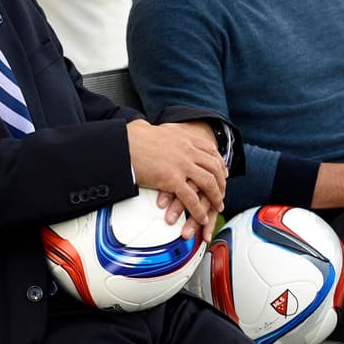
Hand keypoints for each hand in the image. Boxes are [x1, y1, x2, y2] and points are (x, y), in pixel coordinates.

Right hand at [126, 120, 226, 239]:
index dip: (219, 163)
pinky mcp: (172, 179)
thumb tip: (146, 126)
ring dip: (215, 197)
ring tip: (217, 207)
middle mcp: (188, 150)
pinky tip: (202, 217)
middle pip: (214, 167)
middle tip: (222, 194)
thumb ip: (157, 131)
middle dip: (221, 183)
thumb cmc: (131, 137)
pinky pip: (191, 198)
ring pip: (208, 183)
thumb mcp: (152, 128)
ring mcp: (182, 164)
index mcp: (185, 137)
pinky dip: (199, 210)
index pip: (211, 150)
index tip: (223, 172)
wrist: (121, 144)